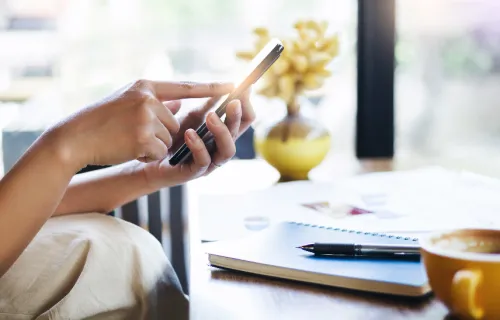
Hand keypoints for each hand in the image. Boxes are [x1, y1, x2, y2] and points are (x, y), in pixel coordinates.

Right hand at [48, 79, 232, 169]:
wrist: (75, 137)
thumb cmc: (101, 120)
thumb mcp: (128, 101)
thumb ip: (156, 101)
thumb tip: (180, 105)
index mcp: (145, 86)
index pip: (185, 86)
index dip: (210, 87)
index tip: (233, 86)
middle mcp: (148, 99)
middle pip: (176, 123)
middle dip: (162, 133)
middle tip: (134, 132)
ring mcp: (146, 118)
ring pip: (169, 139)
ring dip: (153, 144)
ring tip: (128, 139)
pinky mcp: (143, 138)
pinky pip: (159, 151)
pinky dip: (146, 154)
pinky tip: (127, 148)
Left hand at [143, 89, 255, 187]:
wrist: (149, 158)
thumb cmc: (173, 137)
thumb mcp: (191, 117)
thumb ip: (207, 104)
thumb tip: (224, 85)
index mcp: (223, 133)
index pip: (244, 120)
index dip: (247, 105)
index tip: (245, 88)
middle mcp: (220, 148)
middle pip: (238, 133)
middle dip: (236, 116)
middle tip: (232, 102)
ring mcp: (210, 162)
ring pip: (228, 150)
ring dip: (221, 132)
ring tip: (211, 116)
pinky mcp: (194, 172)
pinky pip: (203, 161)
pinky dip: (198, 146)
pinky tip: (189, 133)